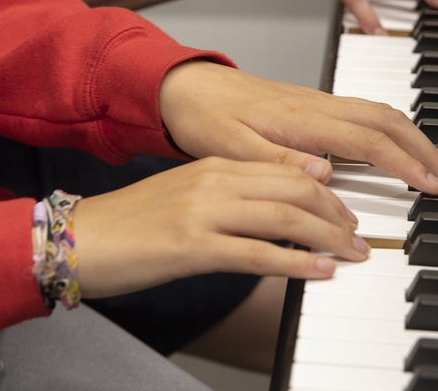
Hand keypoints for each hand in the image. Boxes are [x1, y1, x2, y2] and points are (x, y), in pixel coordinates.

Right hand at [72, 157, 368, 297]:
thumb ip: (228, 199)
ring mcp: (203, 211)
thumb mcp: (186, 199)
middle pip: (294, 189)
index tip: (346, 214)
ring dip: (327, 237)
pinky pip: (258, 253)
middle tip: (357, 237)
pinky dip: (296, 263)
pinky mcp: (193, 246)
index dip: (326, 194)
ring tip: (351, 254)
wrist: (80, 238)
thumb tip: (273, 218)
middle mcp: (213, 181)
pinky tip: (320, 272)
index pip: (286, 170)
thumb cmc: (131, 225)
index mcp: (213, 166)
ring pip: (284, 217)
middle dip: (336, 214)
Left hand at [158, 61, 437, 194]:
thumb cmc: (204, 118)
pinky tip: (399, 149)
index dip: (406, 165)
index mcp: (301, 118)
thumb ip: (277, 162)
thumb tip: (324, 173)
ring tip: (435, 169)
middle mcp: (317, 104)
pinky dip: (394, 130)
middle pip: (389, 120)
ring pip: (382, 112)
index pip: (369, 141)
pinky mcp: (314, 104)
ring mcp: (319, 101)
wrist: (186, 87)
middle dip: (426, 150)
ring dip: (415, 138)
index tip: (431, 187)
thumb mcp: (229, 149)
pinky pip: (367, 111)